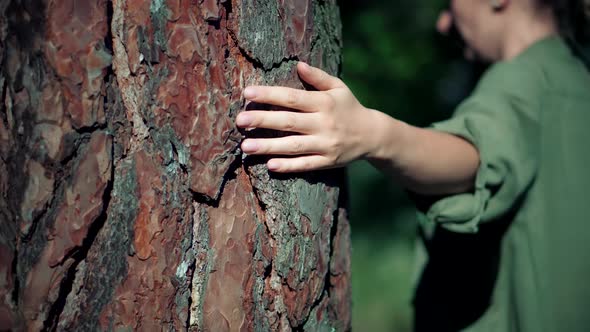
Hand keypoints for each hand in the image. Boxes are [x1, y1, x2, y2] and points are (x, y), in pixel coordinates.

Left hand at [236, 62, 377, 172]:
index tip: (247, 93)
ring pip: (293, 146)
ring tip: (245, 147)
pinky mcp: (328, 162)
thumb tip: (298, 64)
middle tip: (239, 121)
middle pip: (288, 122)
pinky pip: (306, 165)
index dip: (269, 95)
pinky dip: (288, 166)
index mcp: (324, 103)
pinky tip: (269, 165)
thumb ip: (318, 77)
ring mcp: (326, 144)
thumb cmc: (349, 107)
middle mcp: (324, 123)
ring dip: (268, 147)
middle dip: (262, 121)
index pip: (292, 98)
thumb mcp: (338, 87)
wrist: (372, 135)